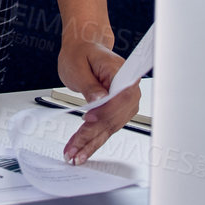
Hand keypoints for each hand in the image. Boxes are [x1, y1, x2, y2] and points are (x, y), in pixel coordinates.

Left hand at [57, 35, 139, 163]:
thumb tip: (98, 100)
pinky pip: (105, 128)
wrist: (84, 49)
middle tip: (75, 147)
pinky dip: (92, 140)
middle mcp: (128, 89)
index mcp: (123, 72)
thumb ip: (89, 84)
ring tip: (75, 155)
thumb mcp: (78, 64)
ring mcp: (124, 103)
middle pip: (114, 116)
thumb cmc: (82, 52)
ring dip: (91, 143)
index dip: (108, 110)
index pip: (122, 95)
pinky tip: (82, 150)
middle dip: (93, 134)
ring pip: (109, 127)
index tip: (89, 119)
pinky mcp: (115, 111)